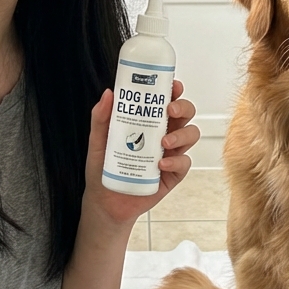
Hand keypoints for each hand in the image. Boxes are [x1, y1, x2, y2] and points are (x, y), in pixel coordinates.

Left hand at [83, 79, 199, 225]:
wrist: (104, 201)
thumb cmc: (103, 168)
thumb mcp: (98, 140)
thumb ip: (101, 117)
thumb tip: (108, 94)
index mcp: (148, 122)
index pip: (167, 100)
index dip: (175, 91)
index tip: (174, 86)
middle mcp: (163, 134)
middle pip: (185, 114)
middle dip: (183, 108)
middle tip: (170, 111)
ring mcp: (170, 154)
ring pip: (190, 135)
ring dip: (181, 135)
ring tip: (164, 142)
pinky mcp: (173, 174)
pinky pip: (184, 163)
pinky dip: (175, 162)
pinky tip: (161, 165)